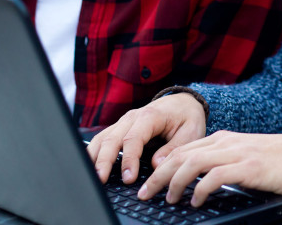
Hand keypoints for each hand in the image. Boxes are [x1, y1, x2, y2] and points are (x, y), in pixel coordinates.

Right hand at [86, 93, 206, 183]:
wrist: (184, 102)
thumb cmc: (187, 117)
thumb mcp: (191, 131)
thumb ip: (174, 148)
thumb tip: (156, 165)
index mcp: (150, 116)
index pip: (133, 139)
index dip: (129, 159)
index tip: (128, 178)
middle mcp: (132, 117)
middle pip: (112, 138)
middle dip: (104, 161)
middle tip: (100, 180)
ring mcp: (124, 122)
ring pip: (102, 138)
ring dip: (94, 157)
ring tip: (91, 176)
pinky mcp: (120, 128)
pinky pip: (103, 139)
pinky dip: (94, 152)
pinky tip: (90, 166)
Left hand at [137, 131, 281, 206]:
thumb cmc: (278, 161)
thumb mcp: (244, 156)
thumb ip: (222, 163)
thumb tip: (197, 180)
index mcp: (223, 140)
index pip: (183, 149)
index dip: (161, 166)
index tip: (148, 183)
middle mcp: (227, 143)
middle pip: (181, 155)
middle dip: (158, 175)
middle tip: (145, 193)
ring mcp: (237, 153)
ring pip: (192, 163)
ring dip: (174, 182)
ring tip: (168, 199)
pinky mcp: (249, 166)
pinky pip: (215, 177)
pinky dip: (201, 189)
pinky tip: (195, 201)